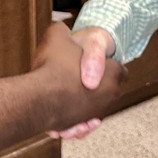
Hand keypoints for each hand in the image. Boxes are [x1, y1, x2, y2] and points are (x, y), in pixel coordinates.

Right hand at [31, 23, 124, 139]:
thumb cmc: (53, 67)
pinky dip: (73, 121)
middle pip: (107, 90)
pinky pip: (78, 125)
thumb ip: (62, 31)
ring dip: (83, 103)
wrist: (37, 99)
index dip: (108, 64)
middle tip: (78, 76)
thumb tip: (60, 30)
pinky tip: (64, 110)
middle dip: (96, 85)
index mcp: (112, 73)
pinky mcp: (76, 127)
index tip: (97, 61)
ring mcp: (93, 114)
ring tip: (67, 94)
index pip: (119, 69)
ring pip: (92, 109)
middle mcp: (108, 97)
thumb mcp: (58, 36)